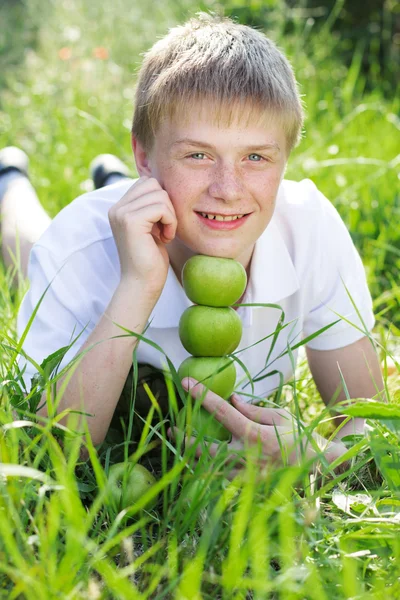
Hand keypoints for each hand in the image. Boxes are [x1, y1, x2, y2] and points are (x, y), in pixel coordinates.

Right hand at [108, 176, 176, 294]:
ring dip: (170, 215)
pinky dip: (170, 222)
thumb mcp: (151, 227)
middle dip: (167, 205)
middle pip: (153, 184)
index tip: (161, 224)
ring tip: (165, 234)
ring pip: (160, 194)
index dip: (161, 200)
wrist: (142, 284)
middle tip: (165, 228)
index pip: (147, 183)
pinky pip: (162, 207)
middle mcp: (117, 208)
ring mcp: (121, 213)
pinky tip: (165, 238)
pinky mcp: (131, 221)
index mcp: (120, 208)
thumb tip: (164, 187)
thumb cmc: (151, 259)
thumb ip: (151, 206)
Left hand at [171, 378, 347, 476]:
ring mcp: (246, 477)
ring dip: (193, 457)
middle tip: (172, 429)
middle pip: (204, 449)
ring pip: (208, 469)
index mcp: (254, 435)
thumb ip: (252, 410)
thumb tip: (231, 399)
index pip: (221, 412)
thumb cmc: (300, 436)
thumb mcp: (279, 416)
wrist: (320, 467)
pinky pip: (221, 479)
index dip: (201, 396)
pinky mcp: (248, 488)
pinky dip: (209, 470)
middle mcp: (246, 458)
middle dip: (183, 440)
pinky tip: (202, 462)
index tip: (185, 384)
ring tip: (181, 445)